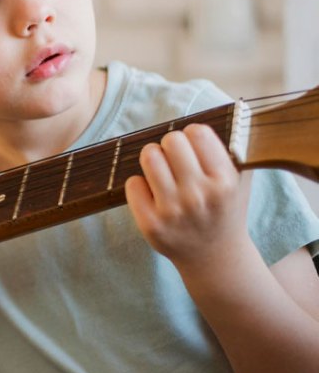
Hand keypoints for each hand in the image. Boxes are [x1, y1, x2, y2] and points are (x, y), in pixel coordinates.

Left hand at [125, 123, 251, 266]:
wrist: (215, 259)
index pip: (197, 132)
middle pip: (171, 140)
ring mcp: (173, 211)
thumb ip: (232, 149)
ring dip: (152, 159)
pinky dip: (139, 184)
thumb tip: (222, 113)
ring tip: (162, 172)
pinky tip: (152, 194)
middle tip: (175, 160)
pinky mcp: (151, 225)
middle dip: (170, 145)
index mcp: (225, 181)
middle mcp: (200, 195)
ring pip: (149, 156)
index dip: (192, 135)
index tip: (194, 147)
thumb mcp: (239, 181)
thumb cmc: (224, 210)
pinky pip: (132, 183)